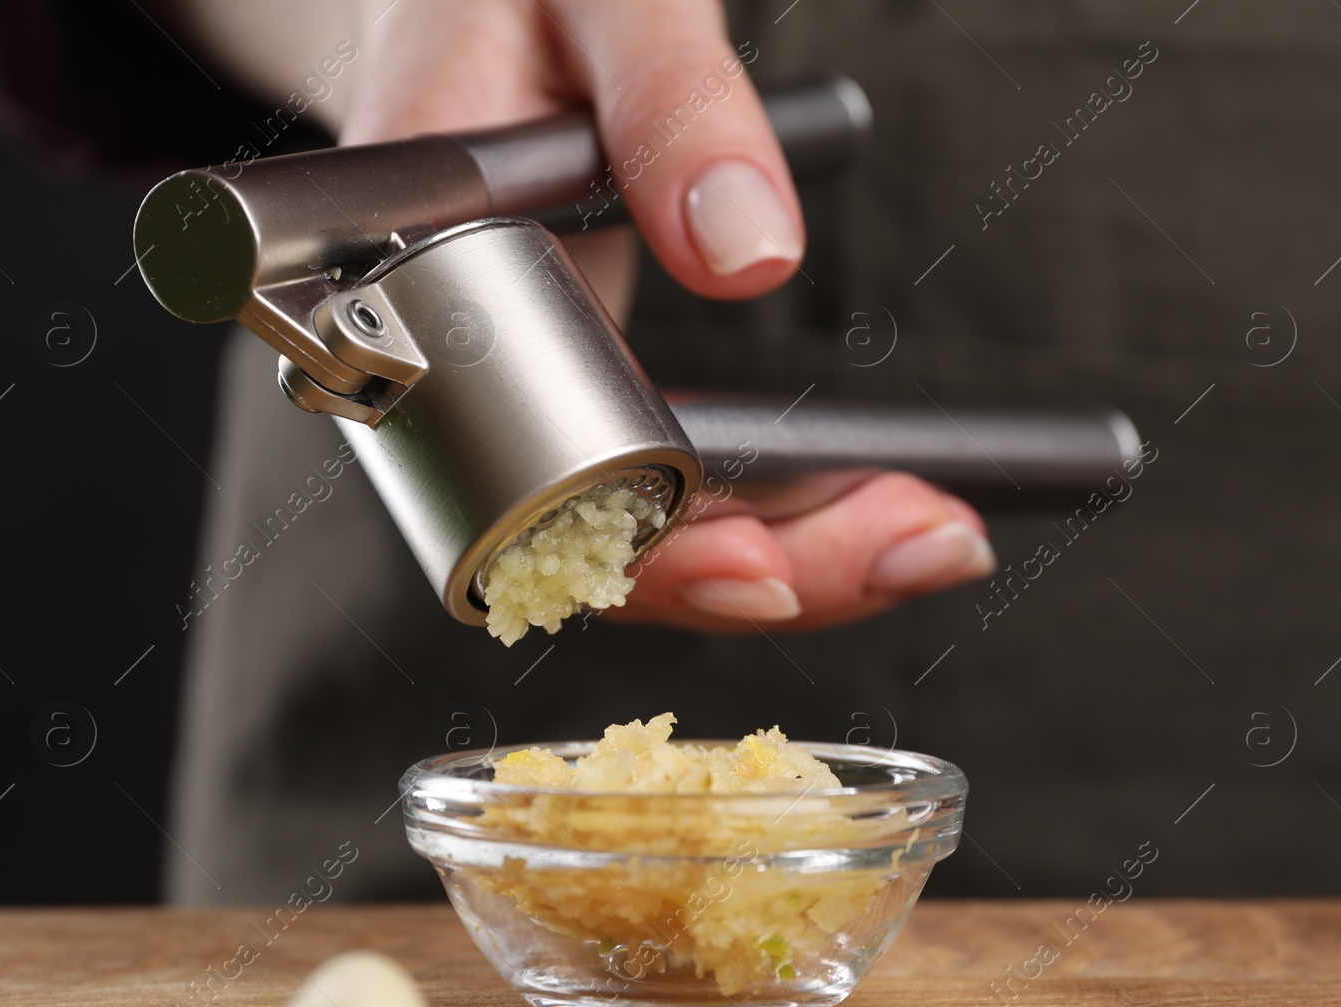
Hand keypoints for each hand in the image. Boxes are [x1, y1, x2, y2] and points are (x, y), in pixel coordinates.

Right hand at [171, 0, 995, 628]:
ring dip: (789, 551)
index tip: (761, 570)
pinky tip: (872, 492)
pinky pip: (662, 480)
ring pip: (637, 533)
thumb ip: (668, 102)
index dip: (629, 553)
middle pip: (590, 545)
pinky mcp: (575, 377)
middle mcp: (454, 369)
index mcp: (410, 285)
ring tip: (929, 529)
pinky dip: (770, 503)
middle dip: (763, 570)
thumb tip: (749, 254)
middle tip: (925, 543)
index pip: (508, 483)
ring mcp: (518, 385)